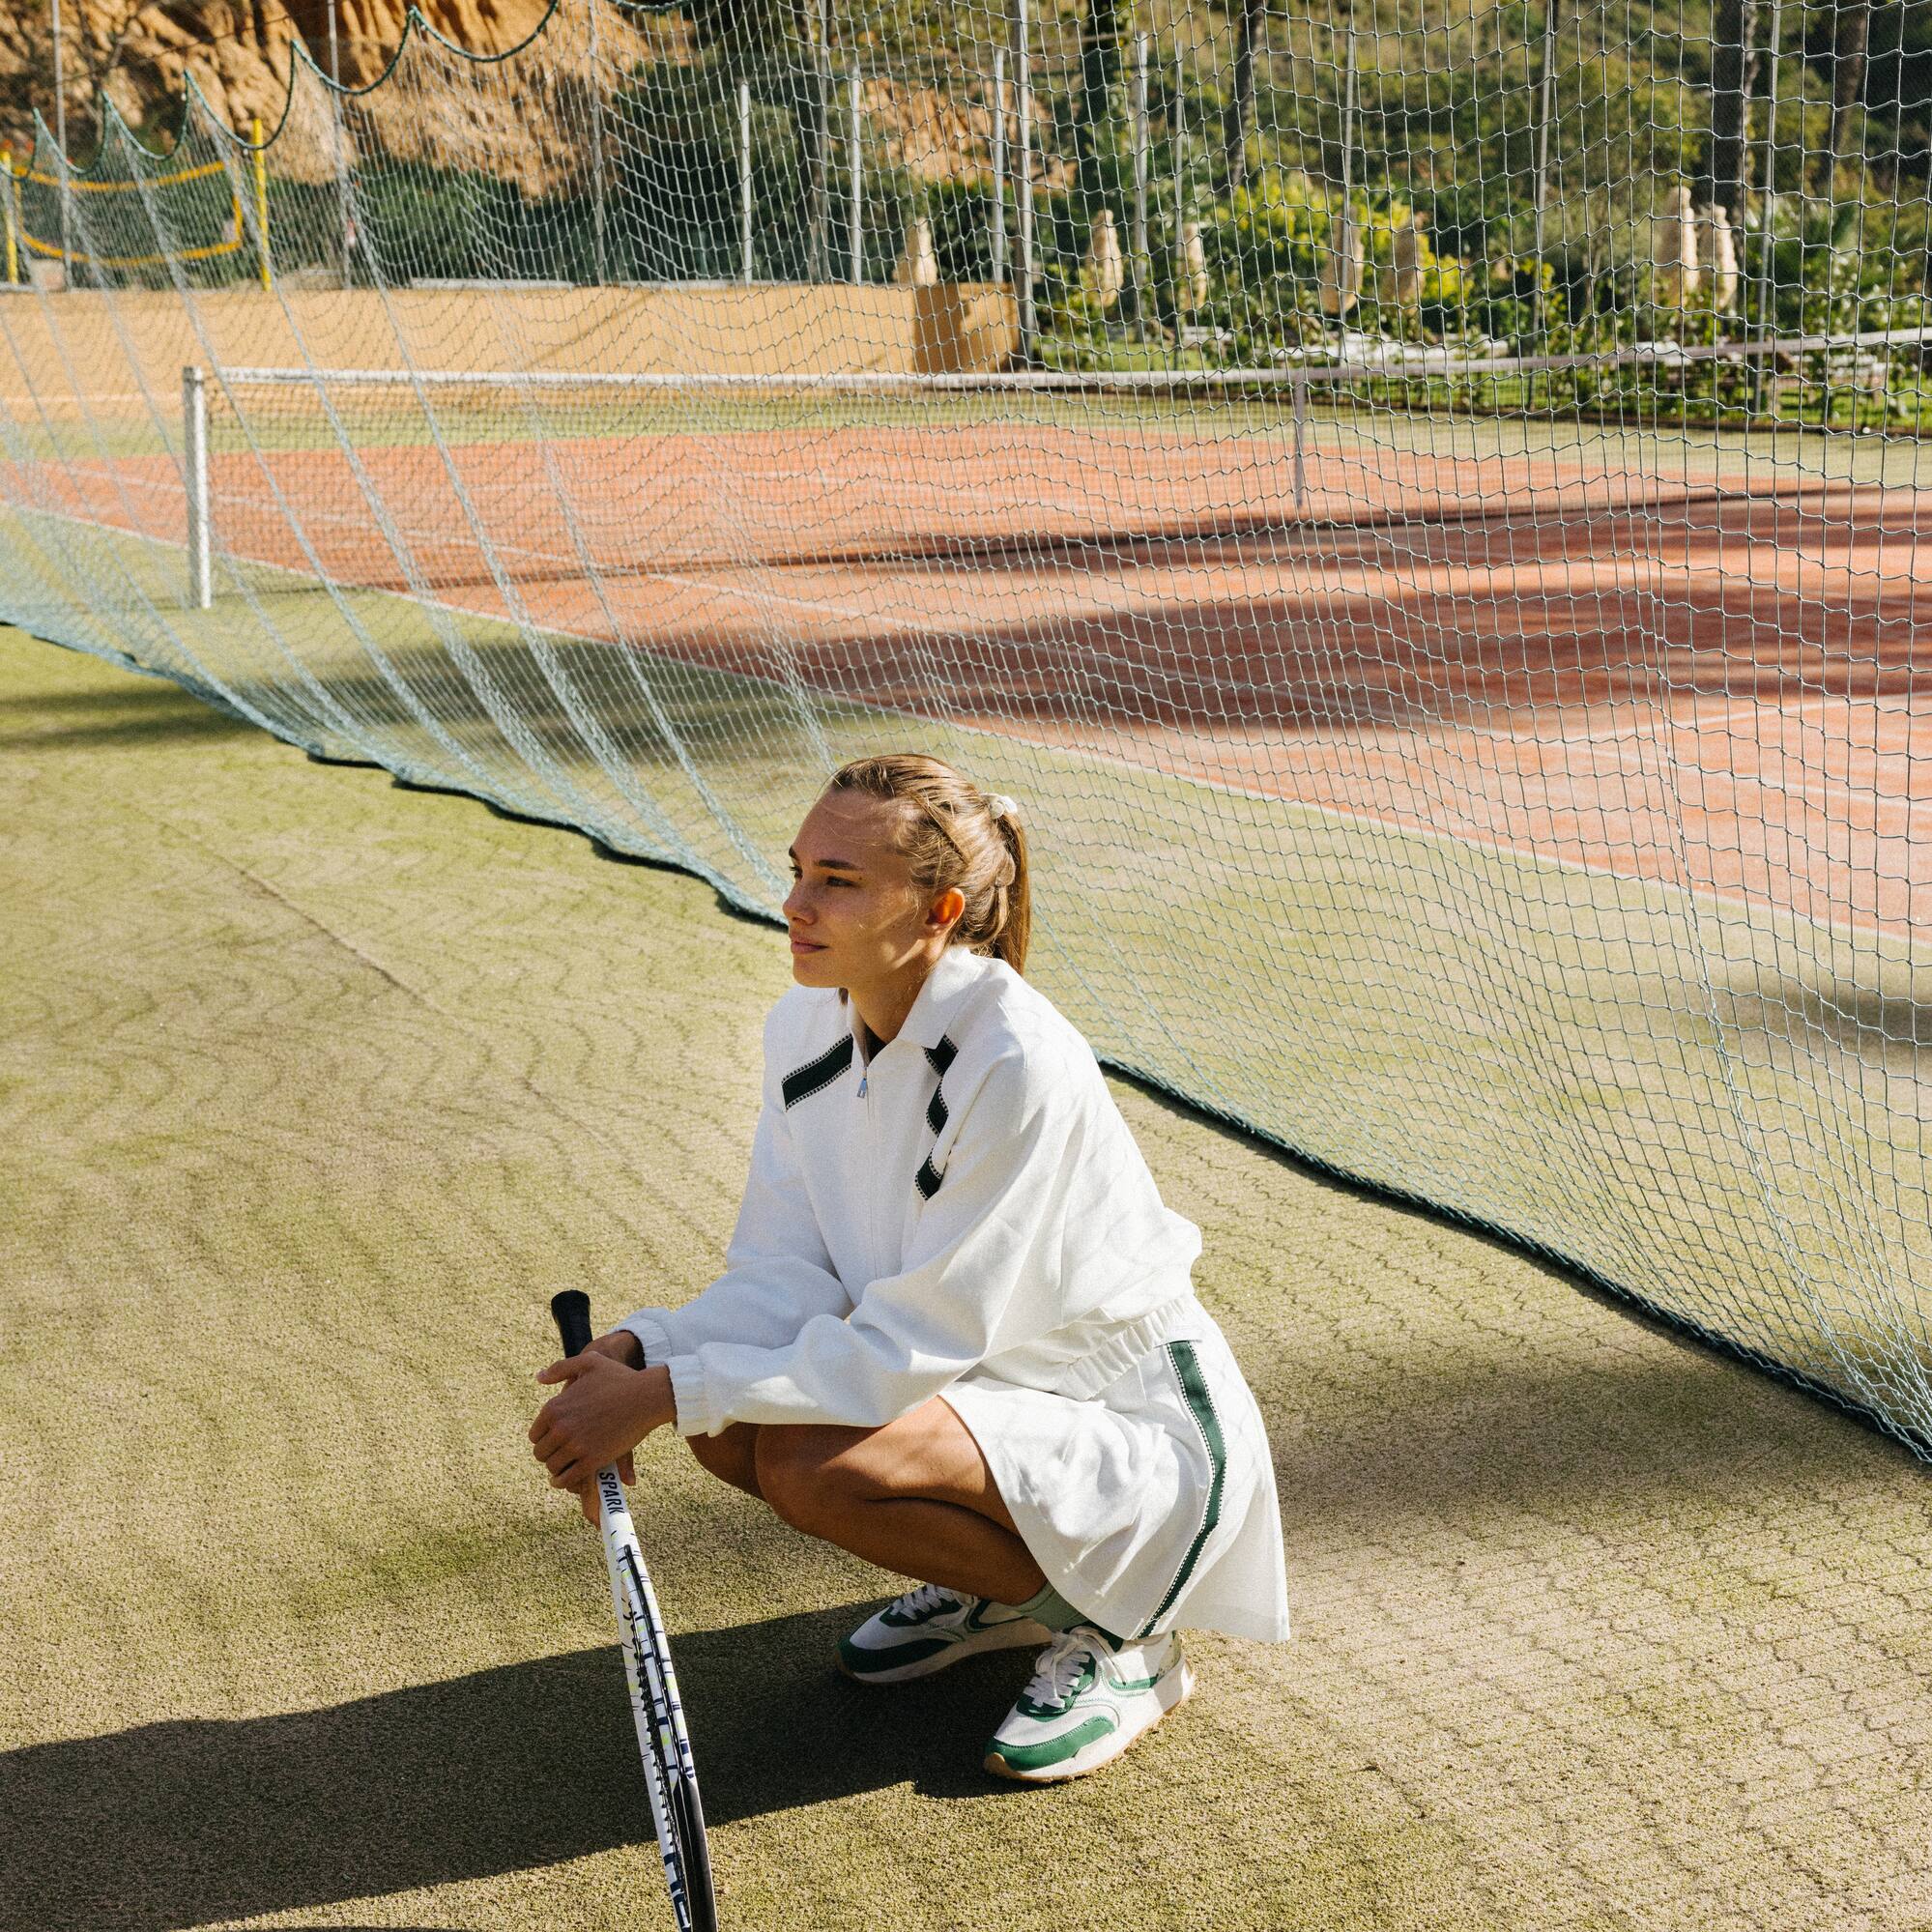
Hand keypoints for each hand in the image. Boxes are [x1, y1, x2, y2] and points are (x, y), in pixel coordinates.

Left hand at [529, 1350, 673, 1506]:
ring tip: (563, 1468)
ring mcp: (575, 1446)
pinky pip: (569, 1479)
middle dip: (550, 1455)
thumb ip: (560, 1368)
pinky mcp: (591, 1460)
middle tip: (560, 1455)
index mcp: (554, 1408)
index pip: (535, 1434)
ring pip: (553, 1467)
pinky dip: (564, 1482)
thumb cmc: (620, 1378)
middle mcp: (560, 1428)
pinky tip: (565, 1481)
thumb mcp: (589, 1363)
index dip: (544, 1439)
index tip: (553, 1442)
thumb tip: (539, 1377)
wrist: (646, 1397)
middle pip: (542, 1453)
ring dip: (556, 1470)